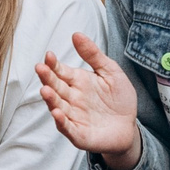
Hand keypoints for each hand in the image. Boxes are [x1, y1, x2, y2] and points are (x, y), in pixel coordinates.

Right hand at [39, 32, 141, 169]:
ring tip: (45, 90)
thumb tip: (76, 34)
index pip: (61, 71)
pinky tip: (57, 113)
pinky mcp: (80, 134)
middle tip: (40, 68)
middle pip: (56, 87)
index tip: (49, 55)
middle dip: (47, 78)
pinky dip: (61, 122)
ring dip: (50, 99)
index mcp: (78, 82)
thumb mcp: (111, 72)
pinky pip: (68, 128)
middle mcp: (72, 99)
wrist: (129, 126)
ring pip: (58, 107)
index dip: (54, 64)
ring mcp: (74, 117)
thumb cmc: (119, 99)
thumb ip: (93, 55)